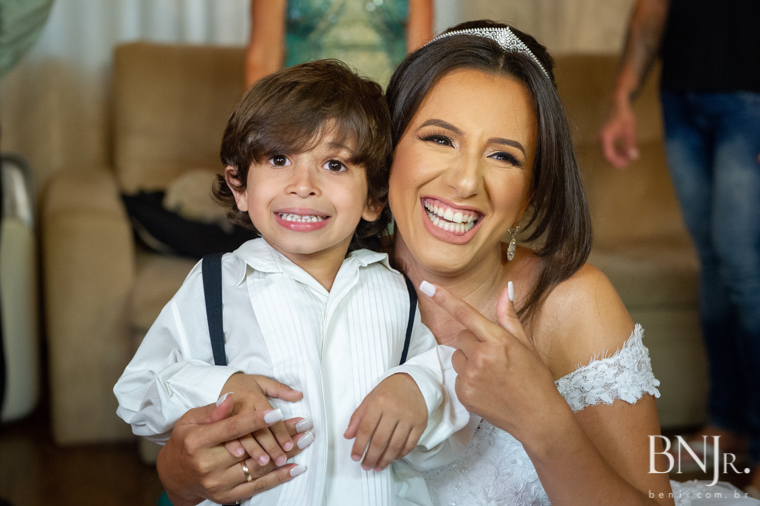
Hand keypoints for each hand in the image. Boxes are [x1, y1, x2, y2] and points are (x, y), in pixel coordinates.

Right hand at [158, 393, 311, 505]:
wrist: (174, 474)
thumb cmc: (185, 440)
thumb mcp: (191, 420)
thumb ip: (212, 411)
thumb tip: (229, 397)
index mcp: (197, 441)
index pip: (232, 429)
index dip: (255, 421)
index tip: (277, 413)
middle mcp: (207, 464)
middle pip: (251, 448)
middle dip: (280, 436)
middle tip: (303, 425)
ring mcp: (218, 483)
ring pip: (259, 467)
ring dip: (286, 454)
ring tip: (306, 439)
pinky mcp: (227, 496)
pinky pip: (258, 486)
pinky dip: (279, 477)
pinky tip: (296, 467)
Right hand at [219, 374, 303, 467]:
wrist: (219, 381)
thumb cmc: (245, 384)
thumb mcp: (262, 381)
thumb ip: (280, 389)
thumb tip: (299, 395)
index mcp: (254, 397)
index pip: (270, 418)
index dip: (281, 432)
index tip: (289, 446)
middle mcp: (242, 408)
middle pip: (258, 429)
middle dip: (270, 446)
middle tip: (281, 459)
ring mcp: (228, 416)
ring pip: (243, 436)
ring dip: (255, 450)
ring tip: (265, 462)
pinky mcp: (218, 423)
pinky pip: (225, 436)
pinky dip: (232, 446)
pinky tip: (240, 456)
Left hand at [344, 373, 427, 470]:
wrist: (414, 382)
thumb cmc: (389, 391)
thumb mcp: (370, 399)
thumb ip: (358, 417)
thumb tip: (348, 435)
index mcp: (378, 403)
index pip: (366, 429)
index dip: (359, 446)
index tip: (355, 456)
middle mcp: (394, 411)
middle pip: (380, 440)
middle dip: (371, 457)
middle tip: (366, 465)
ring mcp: (409, 418)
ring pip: (395, 446)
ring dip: (385, 460)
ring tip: (377, 466)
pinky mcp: (420, 424)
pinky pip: (409, 445)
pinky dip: (400, 455)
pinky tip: (392, 458)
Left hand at [420, 281, 564, 443]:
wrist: (536, 416)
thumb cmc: (534, 377)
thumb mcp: (525, 344)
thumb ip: (509, 316)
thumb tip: (505, 288)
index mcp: (498, 341)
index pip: (466, 314)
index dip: (444, 299)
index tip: (426, 286)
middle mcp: (481, 357)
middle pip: (461, 336)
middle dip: (473, 341)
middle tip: (494, 356)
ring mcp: (470, 377)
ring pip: (456, 356)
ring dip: (468, 360)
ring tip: (490, 373)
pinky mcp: (463, 394)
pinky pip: (457, 375)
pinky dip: (468, 378)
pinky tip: (486, 387)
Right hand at [599, 97, 638, 168]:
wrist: (616, 103)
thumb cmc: (624, 115)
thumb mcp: (629, 130)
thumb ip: (630, 145)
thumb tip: (634, 157)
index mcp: (605, 137)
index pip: (608, 155)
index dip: (617, 162)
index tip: (626, 164)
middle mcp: (599, 138)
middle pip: (606, 155)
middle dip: (617, 159)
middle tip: (628, 161)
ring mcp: (599, 137)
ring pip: (605, 152)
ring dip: (615, 155)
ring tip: (626, 154)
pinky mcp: (601, 136)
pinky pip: (605, 147)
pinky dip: (613, 150)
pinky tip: (622, 149)